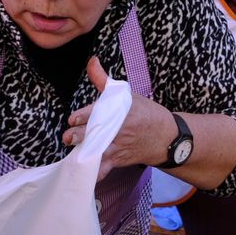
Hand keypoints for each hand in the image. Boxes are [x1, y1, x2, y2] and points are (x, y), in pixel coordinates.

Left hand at [63, 57, 174, 179]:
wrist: (167, 138)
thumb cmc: (146, 114)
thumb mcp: (127, 94)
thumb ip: (104, 80)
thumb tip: (92, 61)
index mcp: (122, 112)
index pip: (101, 113)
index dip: (84, 116)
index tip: (73, 119)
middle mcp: (120, 130)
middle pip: (97, 134)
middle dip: (80, 136)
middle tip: (68, 137)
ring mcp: (119, 147)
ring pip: (98, 152)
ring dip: (83, 153)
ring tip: (72, 153)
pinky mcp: (119, 160)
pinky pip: (103, 169)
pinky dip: (93, 173)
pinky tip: (81, 172)